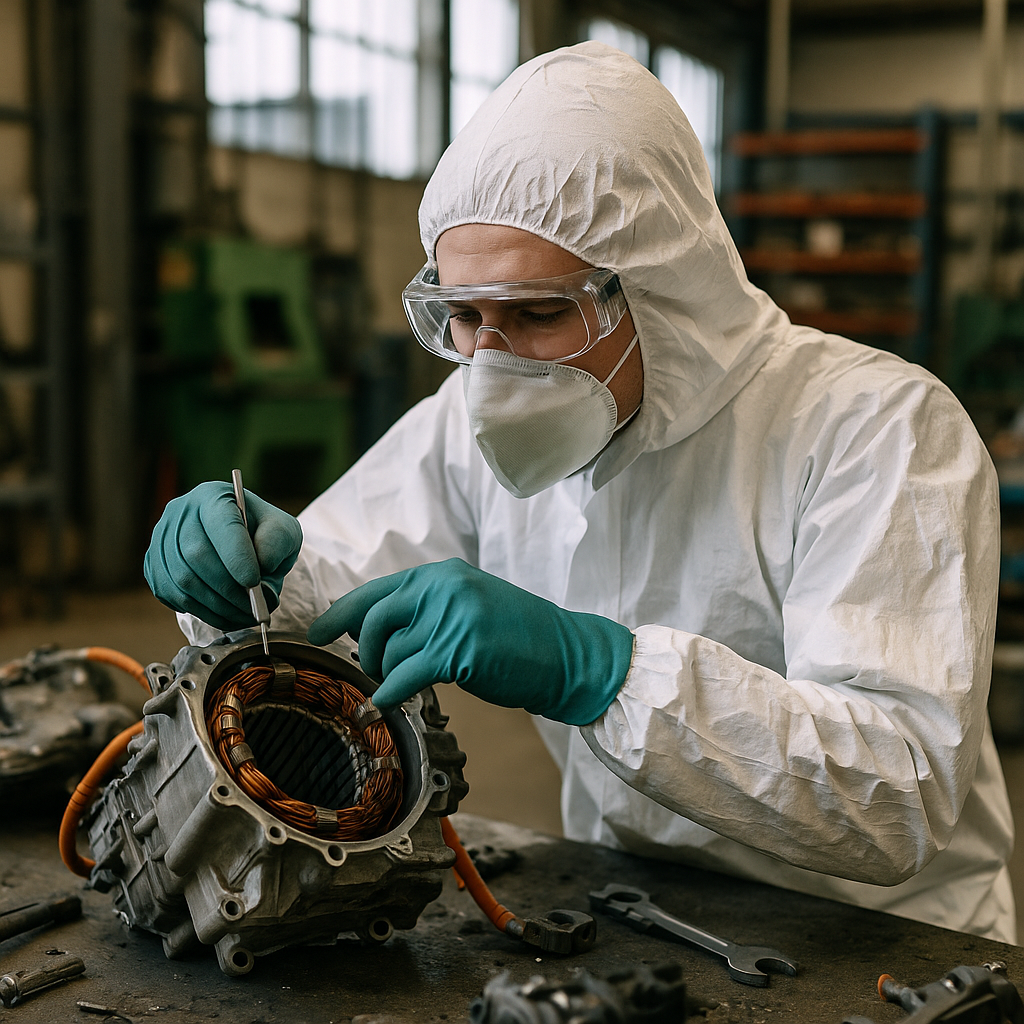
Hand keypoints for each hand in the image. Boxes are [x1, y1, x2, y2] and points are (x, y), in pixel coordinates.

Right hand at [144, 481, 302, 629]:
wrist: (241, 544)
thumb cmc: (264, 535)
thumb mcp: (283, 531)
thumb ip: (276, 542)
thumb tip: (262, 564)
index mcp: (214, 496)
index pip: (221, 524)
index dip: (236, 555)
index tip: (254, 582)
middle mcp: (181, 512)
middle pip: (197, 554)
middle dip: (228, 587)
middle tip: (253, 607)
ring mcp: (162, 538)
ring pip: (183, 579)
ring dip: (217, 604)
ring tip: (245, 614)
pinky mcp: (154, 565)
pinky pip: (173, 595)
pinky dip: (202, 611)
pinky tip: (225, 614)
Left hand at [306, 558, 633, 725]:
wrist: (568, 654)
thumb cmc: (520, 638)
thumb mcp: (471, 606)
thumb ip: (427, 610)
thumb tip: (375, 631)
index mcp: (444, 573)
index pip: (379, 589)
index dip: (343, 612)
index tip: (318, 630)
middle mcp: (444, 587)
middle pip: (375, 617)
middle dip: (363, 650)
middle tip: (368, 669)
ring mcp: (452, 616)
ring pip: (390, 650)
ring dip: (385, 675)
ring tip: (398, 686)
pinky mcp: (459, 650)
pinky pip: (404, 675)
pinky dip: (388, 693)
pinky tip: (384, 705)